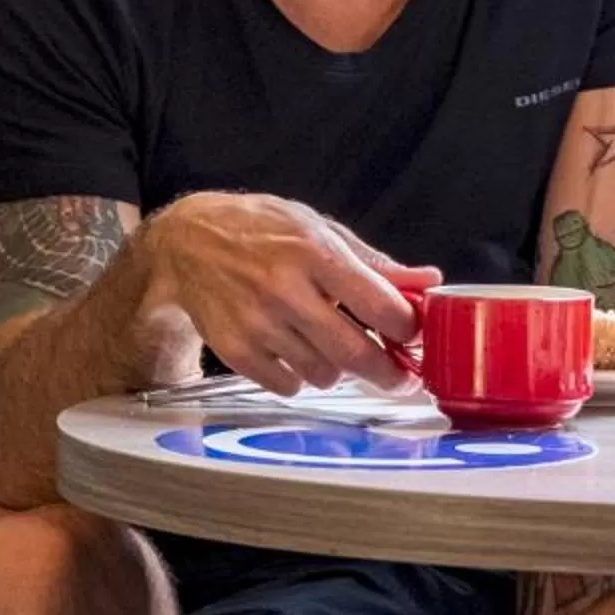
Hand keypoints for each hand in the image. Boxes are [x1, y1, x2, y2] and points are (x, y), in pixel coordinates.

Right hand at [135, 193, 438, 393]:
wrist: (186, 243)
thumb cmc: (261, 230)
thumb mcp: (320, 229)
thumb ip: (375, 262)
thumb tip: (428, 281)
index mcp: (314, 253)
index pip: (379, 306)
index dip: (408, 330)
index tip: (415, 337)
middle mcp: (285, 290)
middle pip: (354, 354)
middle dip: (388, 373)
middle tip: (400, 377)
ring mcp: (257, 323)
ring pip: (323, 375)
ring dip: (340, 371)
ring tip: (334, 347)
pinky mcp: (235, 350)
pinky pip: (288, 385)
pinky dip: (302, 377)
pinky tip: (298, 352)